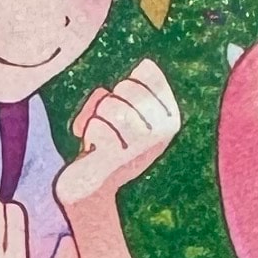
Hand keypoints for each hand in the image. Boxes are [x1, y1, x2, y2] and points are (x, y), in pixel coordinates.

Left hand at [56, 58, 180, 216]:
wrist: (92, 185)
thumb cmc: (107, 141)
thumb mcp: (124, 110)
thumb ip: (129, 86)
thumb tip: (133, 75)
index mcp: (170, 117)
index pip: (146, 73)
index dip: (124, 84)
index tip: (123, 106)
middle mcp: (163, 132)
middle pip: (126, 88)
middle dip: (107, 102)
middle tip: (107, 125)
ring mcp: (142, 146)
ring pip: (110, 106)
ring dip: (96, 118)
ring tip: (99, 137)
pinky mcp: (118, 158)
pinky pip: (96, 125)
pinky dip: (87, 132)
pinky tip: (93, 149)